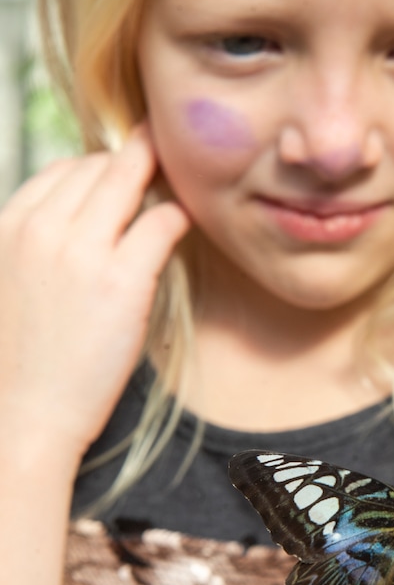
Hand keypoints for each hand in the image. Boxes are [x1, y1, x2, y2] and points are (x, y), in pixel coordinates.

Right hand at [0, 125, 189, 467]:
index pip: (62, 171)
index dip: (99, 172)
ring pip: (130, 179)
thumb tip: (83, 224)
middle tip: (165, 170)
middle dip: (134, 165)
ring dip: (159, 181)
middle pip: (99, 166)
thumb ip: (36, 246)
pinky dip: (177, 216)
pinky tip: (184, 224)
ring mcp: (81, 251)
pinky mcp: (121, 280)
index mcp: (7, 228)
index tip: (123, 182)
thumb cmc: (20, 362)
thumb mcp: (8, 283)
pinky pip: (161, 221)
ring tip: (180, 191)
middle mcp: (40, 229)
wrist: (20, 419)